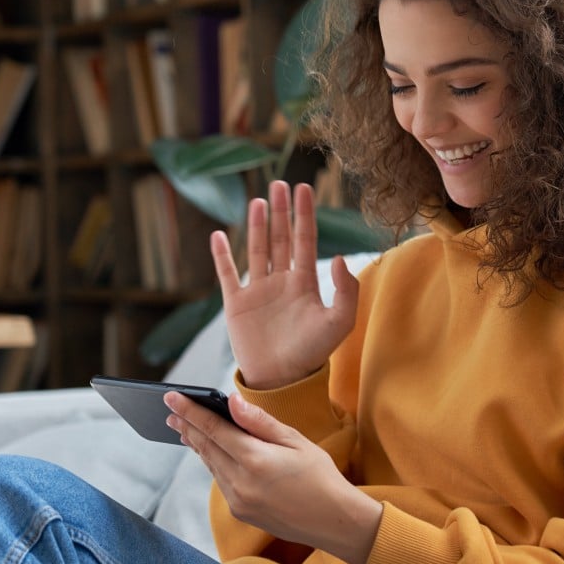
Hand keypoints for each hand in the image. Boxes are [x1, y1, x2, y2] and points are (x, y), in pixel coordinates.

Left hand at [165, 390, 381, 563]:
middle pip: (205, 448)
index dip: (191, 411)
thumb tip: (232, 402)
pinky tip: (213, 453)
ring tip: (186, 429)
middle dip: (187, 427)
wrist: (333, 520)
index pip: (214, 429)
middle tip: (170, 412)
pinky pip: (221, 481)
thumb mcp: (296, 441)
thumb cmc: (320, 476)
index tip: (171, 398)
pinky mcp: (240, 512)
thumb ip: (260, 422)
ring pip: (211, 465)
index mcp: (255, 459)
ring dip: (198, 445)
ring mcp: (238, 500)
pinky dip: (214, 464)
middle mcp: (240, 482)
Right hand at [212, 181, 358, 388]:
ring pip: (257, 249)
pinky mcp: (236, 304)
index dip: (304, 214)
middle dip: (281, 211)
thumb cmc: (312, 354)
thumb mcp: (338, 323)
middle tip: (280, 183)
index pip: (305, 239)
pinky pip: (227, 274)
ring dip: (256, 225)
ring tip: (259, 200)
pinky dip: (222, 255)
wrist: (281, 380)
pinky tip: (219, 235)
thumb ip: (345, 291)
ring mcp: (258, 291)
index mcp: (305, 283)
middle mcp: (281, 282)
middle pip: (280, 238)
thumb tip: (336, 257)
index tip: (304, 187)